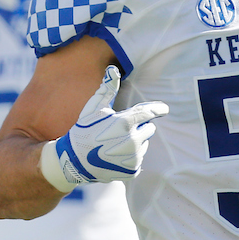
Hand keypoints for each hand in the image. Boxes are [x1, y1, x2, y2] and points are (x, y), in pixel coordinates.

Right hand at [39, 66, 168, 192]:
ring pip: (144, 144)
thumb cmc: (84, 130)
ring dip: (135, 142)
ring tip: (114, 145)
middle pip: (149, 128)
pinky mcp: (132, 170)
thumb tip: (113, 69)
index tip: (164, 109)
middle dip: (138, 127)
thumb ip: (107, 89)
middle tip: (119, 130)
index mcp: (125, 123)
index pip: (150, 113)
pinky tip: (114, 157)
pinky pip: (139, 159)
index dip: (158, 109)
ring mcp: (133, 157)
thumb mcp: (93, 108)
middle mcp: (132, 141)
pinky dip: (130, 157)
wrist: (74, 161)